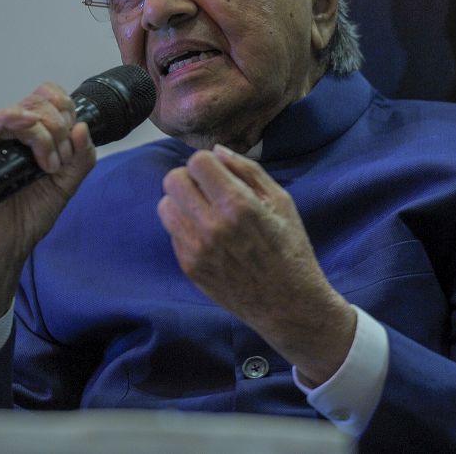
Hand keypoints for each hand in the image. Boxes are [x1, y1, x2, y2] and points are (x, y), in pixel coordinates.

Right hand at [0, 82, 96, 328]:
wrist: (6, 244)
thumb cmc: (28, 215)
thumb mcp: (68, 183)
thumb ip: (82, 156)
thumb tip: (83, 126)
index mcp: (31, 137)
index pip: (46, 98)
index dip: (65, 106)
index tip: (74, 134)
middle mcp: (10, 134)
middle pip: (37, 101)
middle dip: (60, 126)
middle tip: (61, 159)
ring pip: (20, 109)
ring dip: (44, 132)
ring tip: (49, 163)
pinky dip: (17, 122)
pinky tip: (33, 139)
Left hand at [158, 145, 355, 384]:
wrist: (287, 304)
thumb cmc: (290, 249)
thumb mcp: (282, 202)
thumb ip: (248, 171)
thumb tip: (217, 151)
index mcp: (239, 206)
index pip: (198, 162)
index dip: (209, 163)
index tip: (221, 174)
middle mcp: (212, 227)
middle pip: (173, 180)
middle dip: (190, 178)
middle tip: (208, 190)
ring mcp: (196, 249)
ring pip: (165, 205)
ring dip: (183, 202)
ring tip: (205, 212)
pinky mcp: (189, 267)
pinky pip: (172, 231)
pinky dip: (185, 226)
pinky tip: (208, 235)